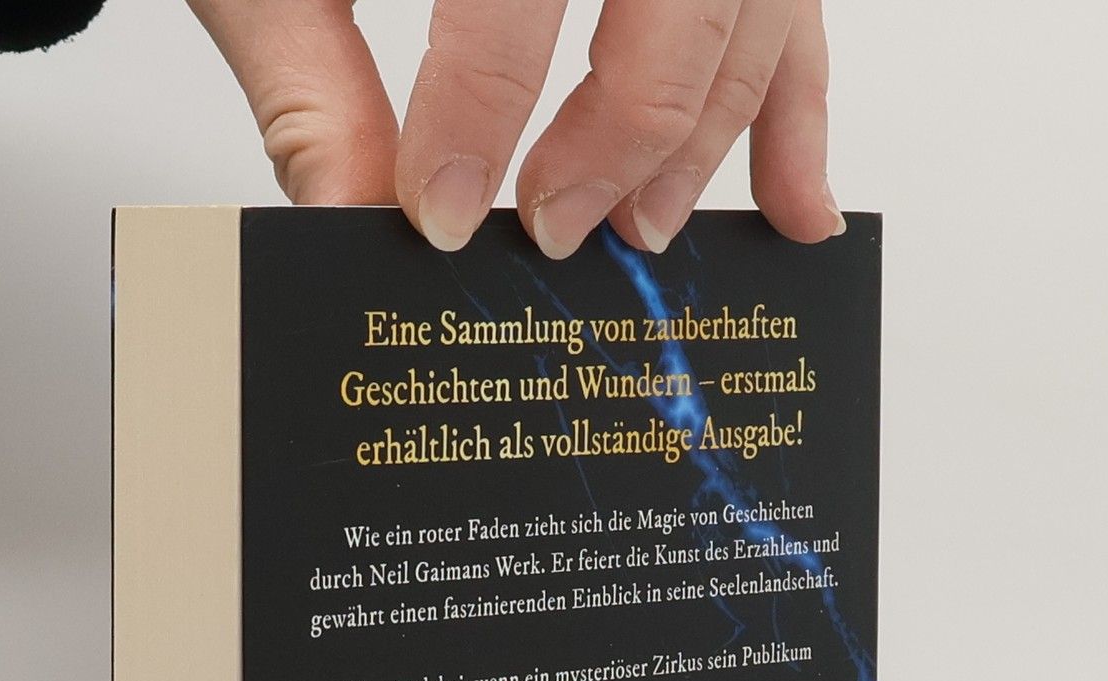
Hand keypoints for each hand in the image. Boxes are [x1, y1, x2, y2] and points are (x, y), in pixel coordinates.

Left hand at [186, 0, 842, 257]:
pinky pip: (795, 8)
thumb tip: (347, 214)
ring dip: (703, 141)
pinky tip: (790, 206)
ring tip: (636, 229)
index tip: (442, 214)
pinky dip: (791, 111)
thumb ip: (313, 73)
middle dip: (614, 143)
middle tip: (550, 230)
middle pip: (674, 9)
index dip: (474, 119)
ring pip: (753, 15)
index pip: (509, 0)